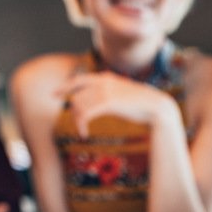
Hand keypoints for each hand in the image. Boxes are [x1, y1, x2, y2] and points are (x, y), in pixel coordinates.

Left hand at [56, 72, 174, 137]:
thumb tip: (100, 103)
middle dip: (74, 112)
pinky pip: (85, 113)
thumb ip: (109, 95)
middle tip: (80, 125)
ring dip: (78, 121)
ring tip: (83, 131)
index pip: (79, 80)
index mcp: (106, 78)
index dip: (65, 87)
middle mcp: (103, 81)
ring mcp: (105, 90)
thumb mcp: (123, 95)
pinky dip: (81, 125)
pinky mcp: (108, 102)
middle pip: (77, 96)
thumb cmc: (142, 105)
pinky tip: (85, 134)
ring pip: (79, 105)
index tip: (54, 94)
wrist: (157, 107)